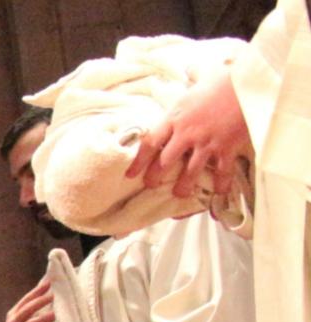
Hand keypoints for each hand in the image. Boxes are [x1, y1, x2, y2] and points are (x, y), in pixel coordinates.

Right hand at [0, 279, 54, 321]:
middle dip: (40, 301)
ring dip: (42, 319)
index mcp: (13, 315)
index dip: (36, 291)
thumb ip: (30, 313)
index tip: (48, 283)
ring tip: (53, 315)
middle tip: (52, 296)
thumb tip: (46, 297)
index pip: (25, 300)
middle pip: (27, 309)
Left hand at [127, 62, 250, 198]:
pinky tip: (219, 192)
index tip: (130, 174)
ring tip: (179, 194)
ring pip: (190, 172)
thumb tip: (189, 68)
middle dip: (155, 178)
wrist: (248, 82)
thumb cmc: (224, 77)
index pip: (149, 144)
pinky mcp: (226, 147)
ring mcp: (206, 143)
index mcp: (175, 117)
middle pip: (164, 162)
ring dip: (183, 186)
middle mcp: (186, 134)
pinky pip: (221, 171)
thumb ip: (193, 77)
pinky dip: (221, 183)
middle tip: (151, 186)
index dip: (138, 162)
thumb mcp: (201, 76)